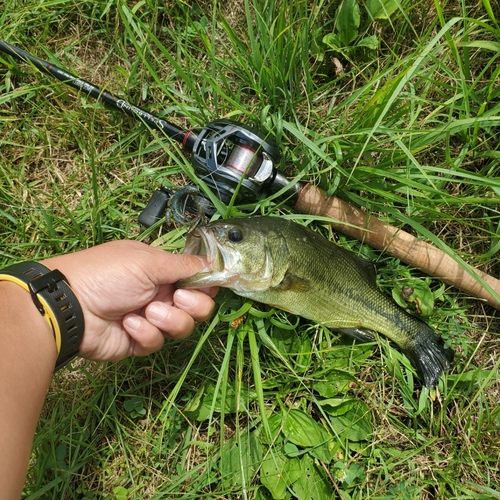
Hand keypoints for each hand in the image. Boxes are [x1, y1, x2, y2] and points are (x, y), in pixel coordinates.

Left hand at [42, 240, 216, 361]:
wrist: (71, 307)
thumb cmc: (109, 275)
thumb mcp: (148, 262)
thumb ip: (184, 265)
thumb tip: (213, 262)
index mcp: (162, 270)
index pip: (197, 279)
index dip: (206, 285)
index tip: (208, 286)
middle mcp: (160, 293)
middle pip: (198, 306)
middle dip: (193, 304)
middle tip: (178, 298)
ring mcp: (150, 318)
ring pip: (182, 327)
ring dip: (167, 319)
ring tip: (146, 312)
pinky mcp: (139, 341)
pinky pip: (158, 342)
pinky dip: (145, 333)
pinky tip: (127, 324)